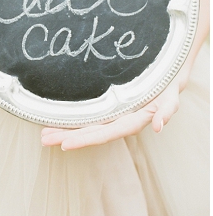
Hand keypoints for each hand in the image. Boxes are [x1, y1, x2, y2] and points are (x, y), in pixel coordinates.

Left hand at [41, 79, 179, 149]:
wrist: (168, 70)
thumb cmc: (169, 83)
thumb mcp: (171, 96)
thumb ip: (167, 110)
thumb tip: (159, 126)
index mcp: (132, 120)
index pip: (104, 132)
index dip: (84, 139)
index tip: (64, 145)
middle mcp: (120, 119)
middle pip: (90, 130)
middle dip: (67, 136)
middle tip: (43, 139)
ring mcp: (114, 112)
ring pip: (87, 123)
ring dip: (66, 129)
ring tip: (45, 133)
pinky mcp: (110, 103)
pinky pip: (91, 113)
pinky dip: (76, 119)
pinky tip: (58, 124)